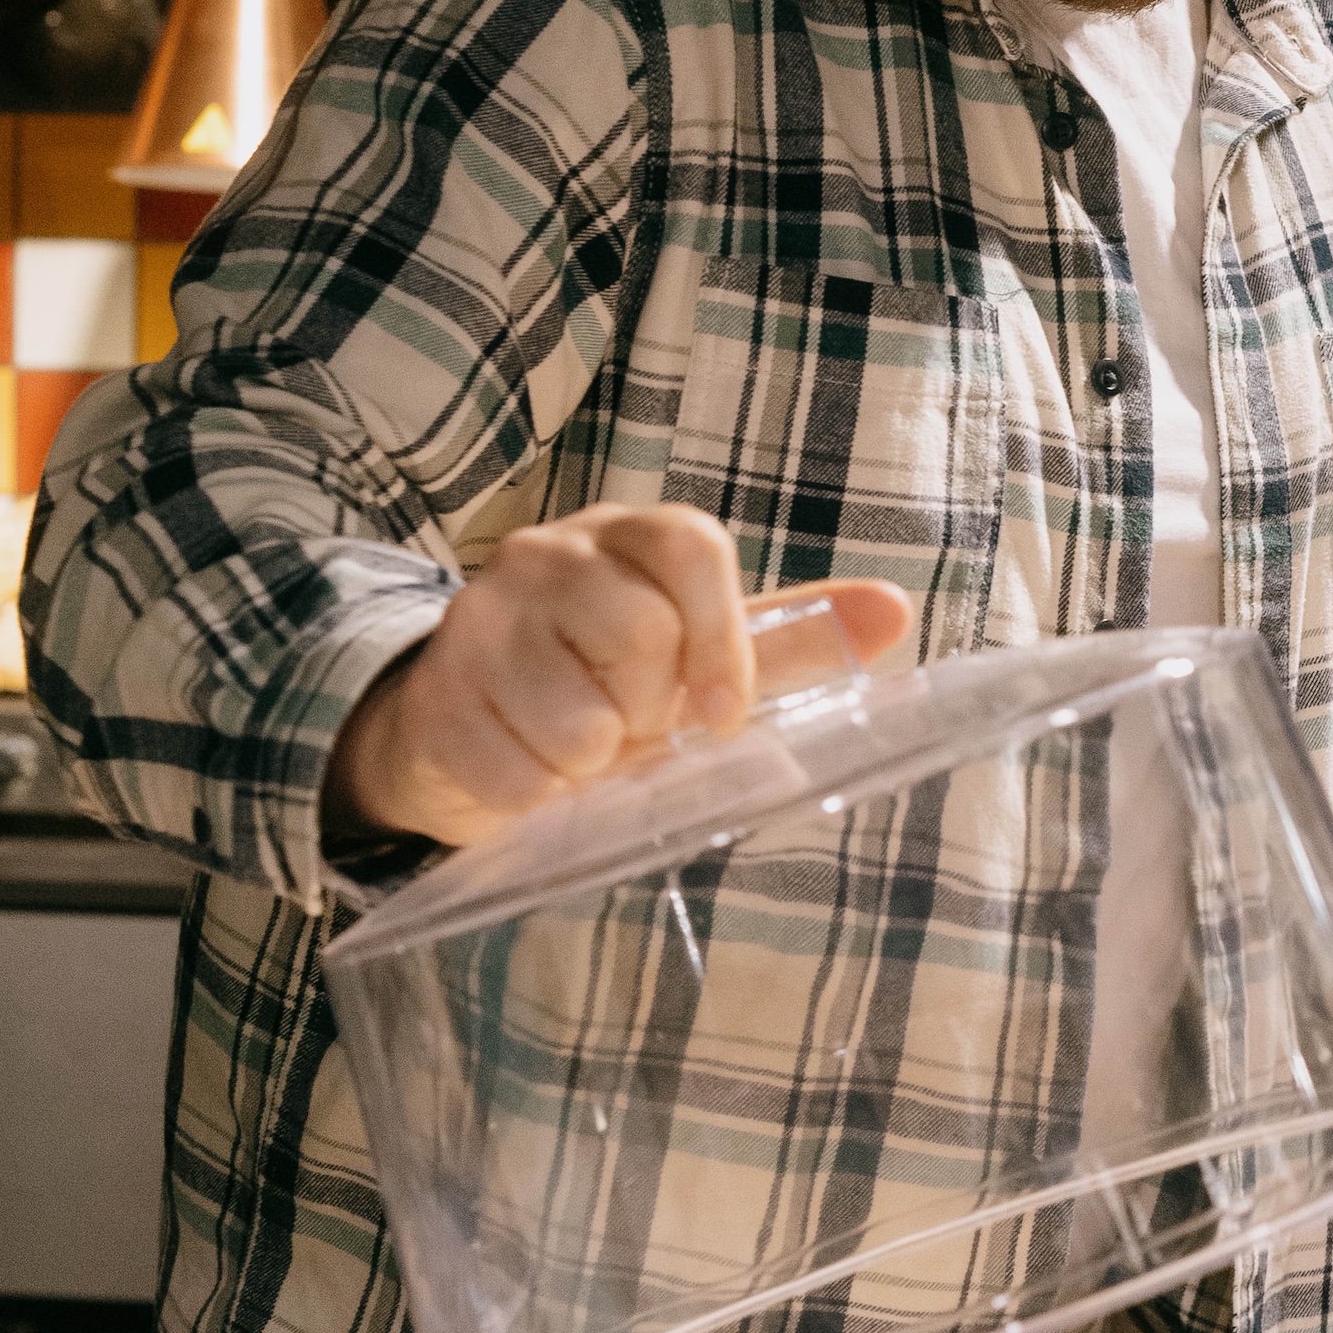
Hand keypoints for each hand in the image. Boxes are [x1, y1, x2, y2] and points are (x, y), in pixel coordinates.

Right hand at [326, 505, 911, 854]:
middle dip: (649, 713)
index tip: (725, 713)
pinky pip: (515, 774)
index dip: (721, 638)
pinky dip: (538, 797)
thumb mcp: (702, 654)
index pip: (691, 548)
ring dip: (592, 763)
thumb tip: (896, 610)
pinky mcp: (436, 692)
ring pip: (577, 717)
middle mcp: (547, 554)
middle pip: (638, 636)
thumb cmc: (606, 679)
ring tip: (580, 748)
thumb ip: (795, 636)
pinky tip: (530, 770)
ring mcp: (481, 617)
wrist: (469, 719)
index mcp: (627, 536)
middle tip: (629, 725)